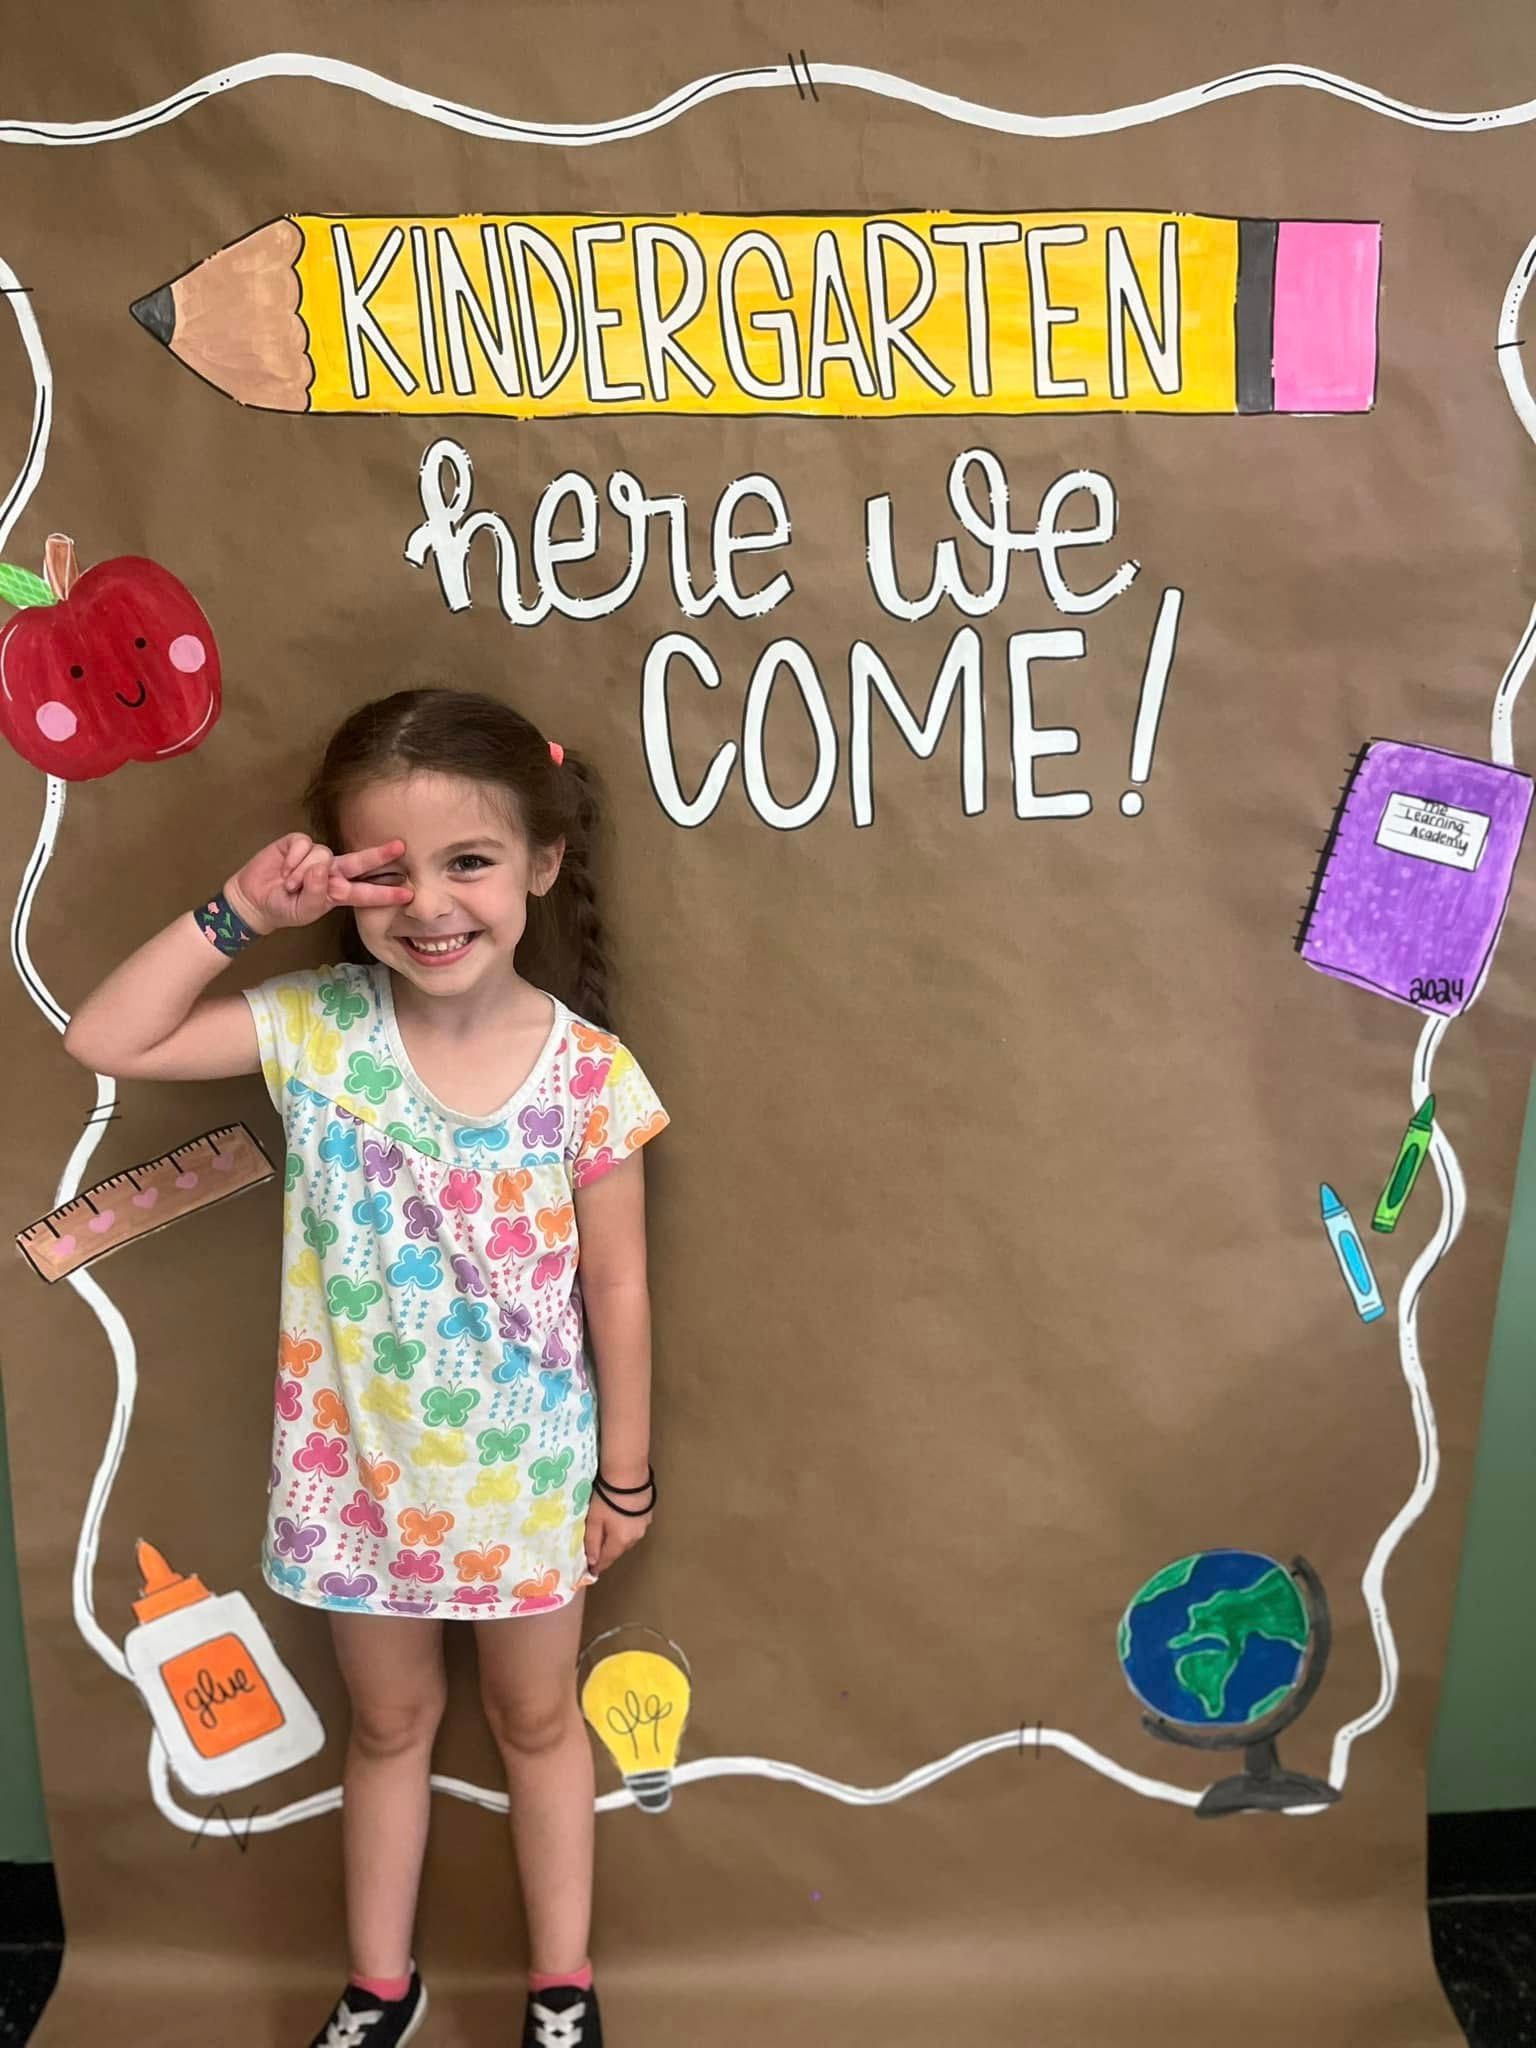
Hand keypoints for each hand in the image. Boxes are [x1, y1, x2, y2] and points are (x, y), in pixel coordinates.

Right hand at [225, 835, 413, 934]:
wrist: (254, 899)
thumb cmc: (284, 908)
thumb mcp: (304, 911)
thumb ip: (317, 894)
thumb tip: (323, 868)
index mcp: (338, 892)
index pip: (365, 892)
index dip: (385, 893)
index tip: (407, 894)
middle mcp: (332, 871)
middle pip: (359, 861)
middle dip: (379, 855)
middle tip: (400, 847)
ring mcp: (316, 855)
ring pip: (321, 856)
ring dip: (302, 873)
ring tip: (290, 885)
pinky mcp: (297, 843)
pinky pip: (303, 846)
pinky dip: (292, 861)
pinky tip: (283, 872)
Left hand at [580, 1492, 652, 1581]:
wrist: (628, 1473)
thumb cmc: (607, 1497)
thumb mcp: (594, 1520)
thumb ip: (592, 1542)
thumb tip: (592, 1561)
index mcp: (621, 1541)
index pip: (607, 1560)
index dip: (598, 1566)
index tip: (590, 1571)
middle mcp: (635, 1537)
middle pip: (618, 1549)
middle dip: (607, 1550)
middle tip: (596, 1548)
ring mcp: (644, 1525)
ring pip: (627, 1537)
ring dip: (618, 1537)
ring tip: (608, 1529)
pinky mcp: (648, 1513)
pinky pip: (634, 1526)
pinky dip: (626, 1525)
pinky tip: (620, 1516)